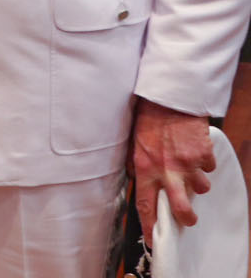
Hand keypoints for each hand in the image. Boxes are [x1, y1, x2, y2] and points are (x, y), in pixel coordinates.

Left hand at [130, 99, 213, 226]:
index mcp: (145, 168)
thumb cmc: (147, 120)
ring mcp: (188, 164)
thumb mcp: (133, 144)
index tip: (153, 240)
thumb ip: (138, 166)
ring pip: (200, 188)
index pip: (146, 205)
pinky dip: (204, 164)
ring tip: (189, 169)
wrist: (169, 100)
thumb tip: (140, 182)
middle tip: (187, 219)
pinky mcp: (204, 155)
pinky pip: (208, 168)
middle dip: (186, 218)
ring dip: (196, 183)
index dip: (149, 226)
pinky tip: (195, 152)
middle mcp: (167, 170)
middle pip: (181, 208)